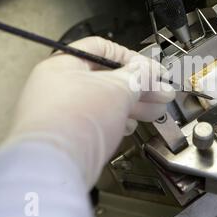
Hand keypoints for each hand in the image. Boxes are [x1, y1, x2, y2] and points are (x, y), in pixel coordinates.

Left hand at [3, 37, 174, 186]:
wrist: (54, 166)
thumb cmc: (73, 123)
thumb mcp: (118, 89)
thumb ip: (138, 76)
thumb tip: (148, 70)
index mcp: (64, 64)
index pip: (103, 50)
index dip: (131, 58)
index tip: (151, 70)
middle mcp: (59, 86)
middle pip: (108, 79)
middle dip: (140, 86)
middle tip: (161, 92)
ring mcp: (62, 112)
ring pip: (105, 102)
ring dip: (134, 105)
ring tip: (155, 111)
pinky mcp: (68, 136)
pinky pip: (97, 122)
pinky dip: (116, 122)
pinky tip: (129, 126)